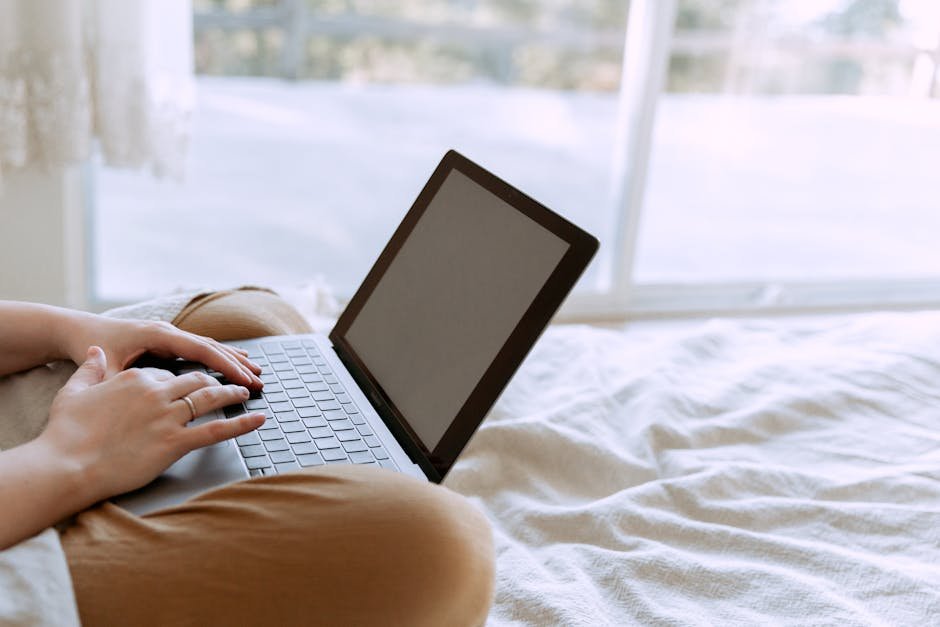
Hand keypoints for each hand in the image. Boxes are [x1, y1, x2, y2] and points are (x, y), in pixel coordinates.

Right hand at [40, 347, 265, 505]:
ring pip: (210, 398)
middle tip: (229, 383)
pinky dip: (241, 425)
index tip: (189, 383)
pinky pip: (216, 430)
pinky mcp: (175, 441)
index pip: (166, 373)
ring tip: (246, 391)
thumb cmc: (65, 433)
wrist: (66, 464)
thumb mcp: (74, 392)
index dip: (178, 379)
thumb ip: (90, 370)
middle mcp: (155, 393)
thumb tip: (95, 353)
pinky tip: (258, 420)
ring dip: (232, 393)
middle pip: (194, 380)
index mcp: (135, 379)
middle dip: (214, 380)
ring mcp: (167, 416)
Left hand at [62, 313, 262, 388]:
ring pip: (209, 346)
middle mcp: (168, 331)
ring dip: (232, 358)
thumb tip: (144, 393)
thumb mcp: (105, 368)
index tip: (245, 379)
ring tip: (255, 370)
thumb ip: (127, 380)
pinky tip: (232, 362)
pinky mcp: (166, 341)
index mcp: (159, 335)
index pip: (202, 350)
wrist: (77, 330)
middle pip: (212, 346)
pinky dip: (219, 356)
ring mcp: (169, 334)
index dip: (226, 365)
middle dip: (237, 363)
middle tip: (260, 379)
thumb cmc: (90, 347)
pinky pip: (199, 349)